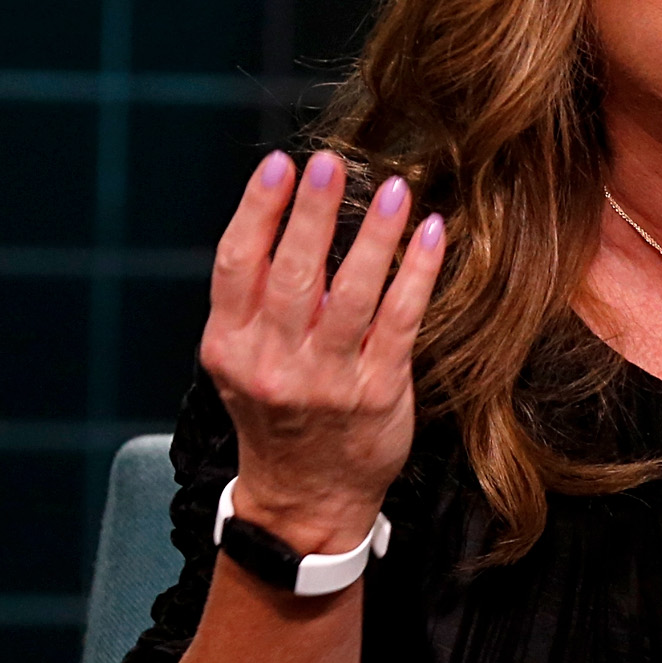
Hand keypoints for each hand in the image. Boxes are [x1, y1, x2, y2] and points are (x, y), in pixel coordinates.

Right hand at [199, 149, 446, 556]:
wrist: (305, 499)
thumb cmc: (278, 416)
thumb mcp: (243, 360)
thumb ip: (256, 300)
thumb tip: (291, 213)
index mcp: (231, 346)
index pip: (236, 265)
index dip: (256, 211)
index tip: (278, 166)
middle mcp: (274, 363)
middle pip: (292, 274)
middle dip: (312, 213)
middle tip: (330, 163)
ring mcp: (327, 382)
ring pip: (351, 295)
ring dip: (374, 237)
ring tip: (394, 190)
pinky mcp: (376, 394)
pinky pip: (400, 321)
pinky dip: (416, 273)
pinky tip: (431, 235)